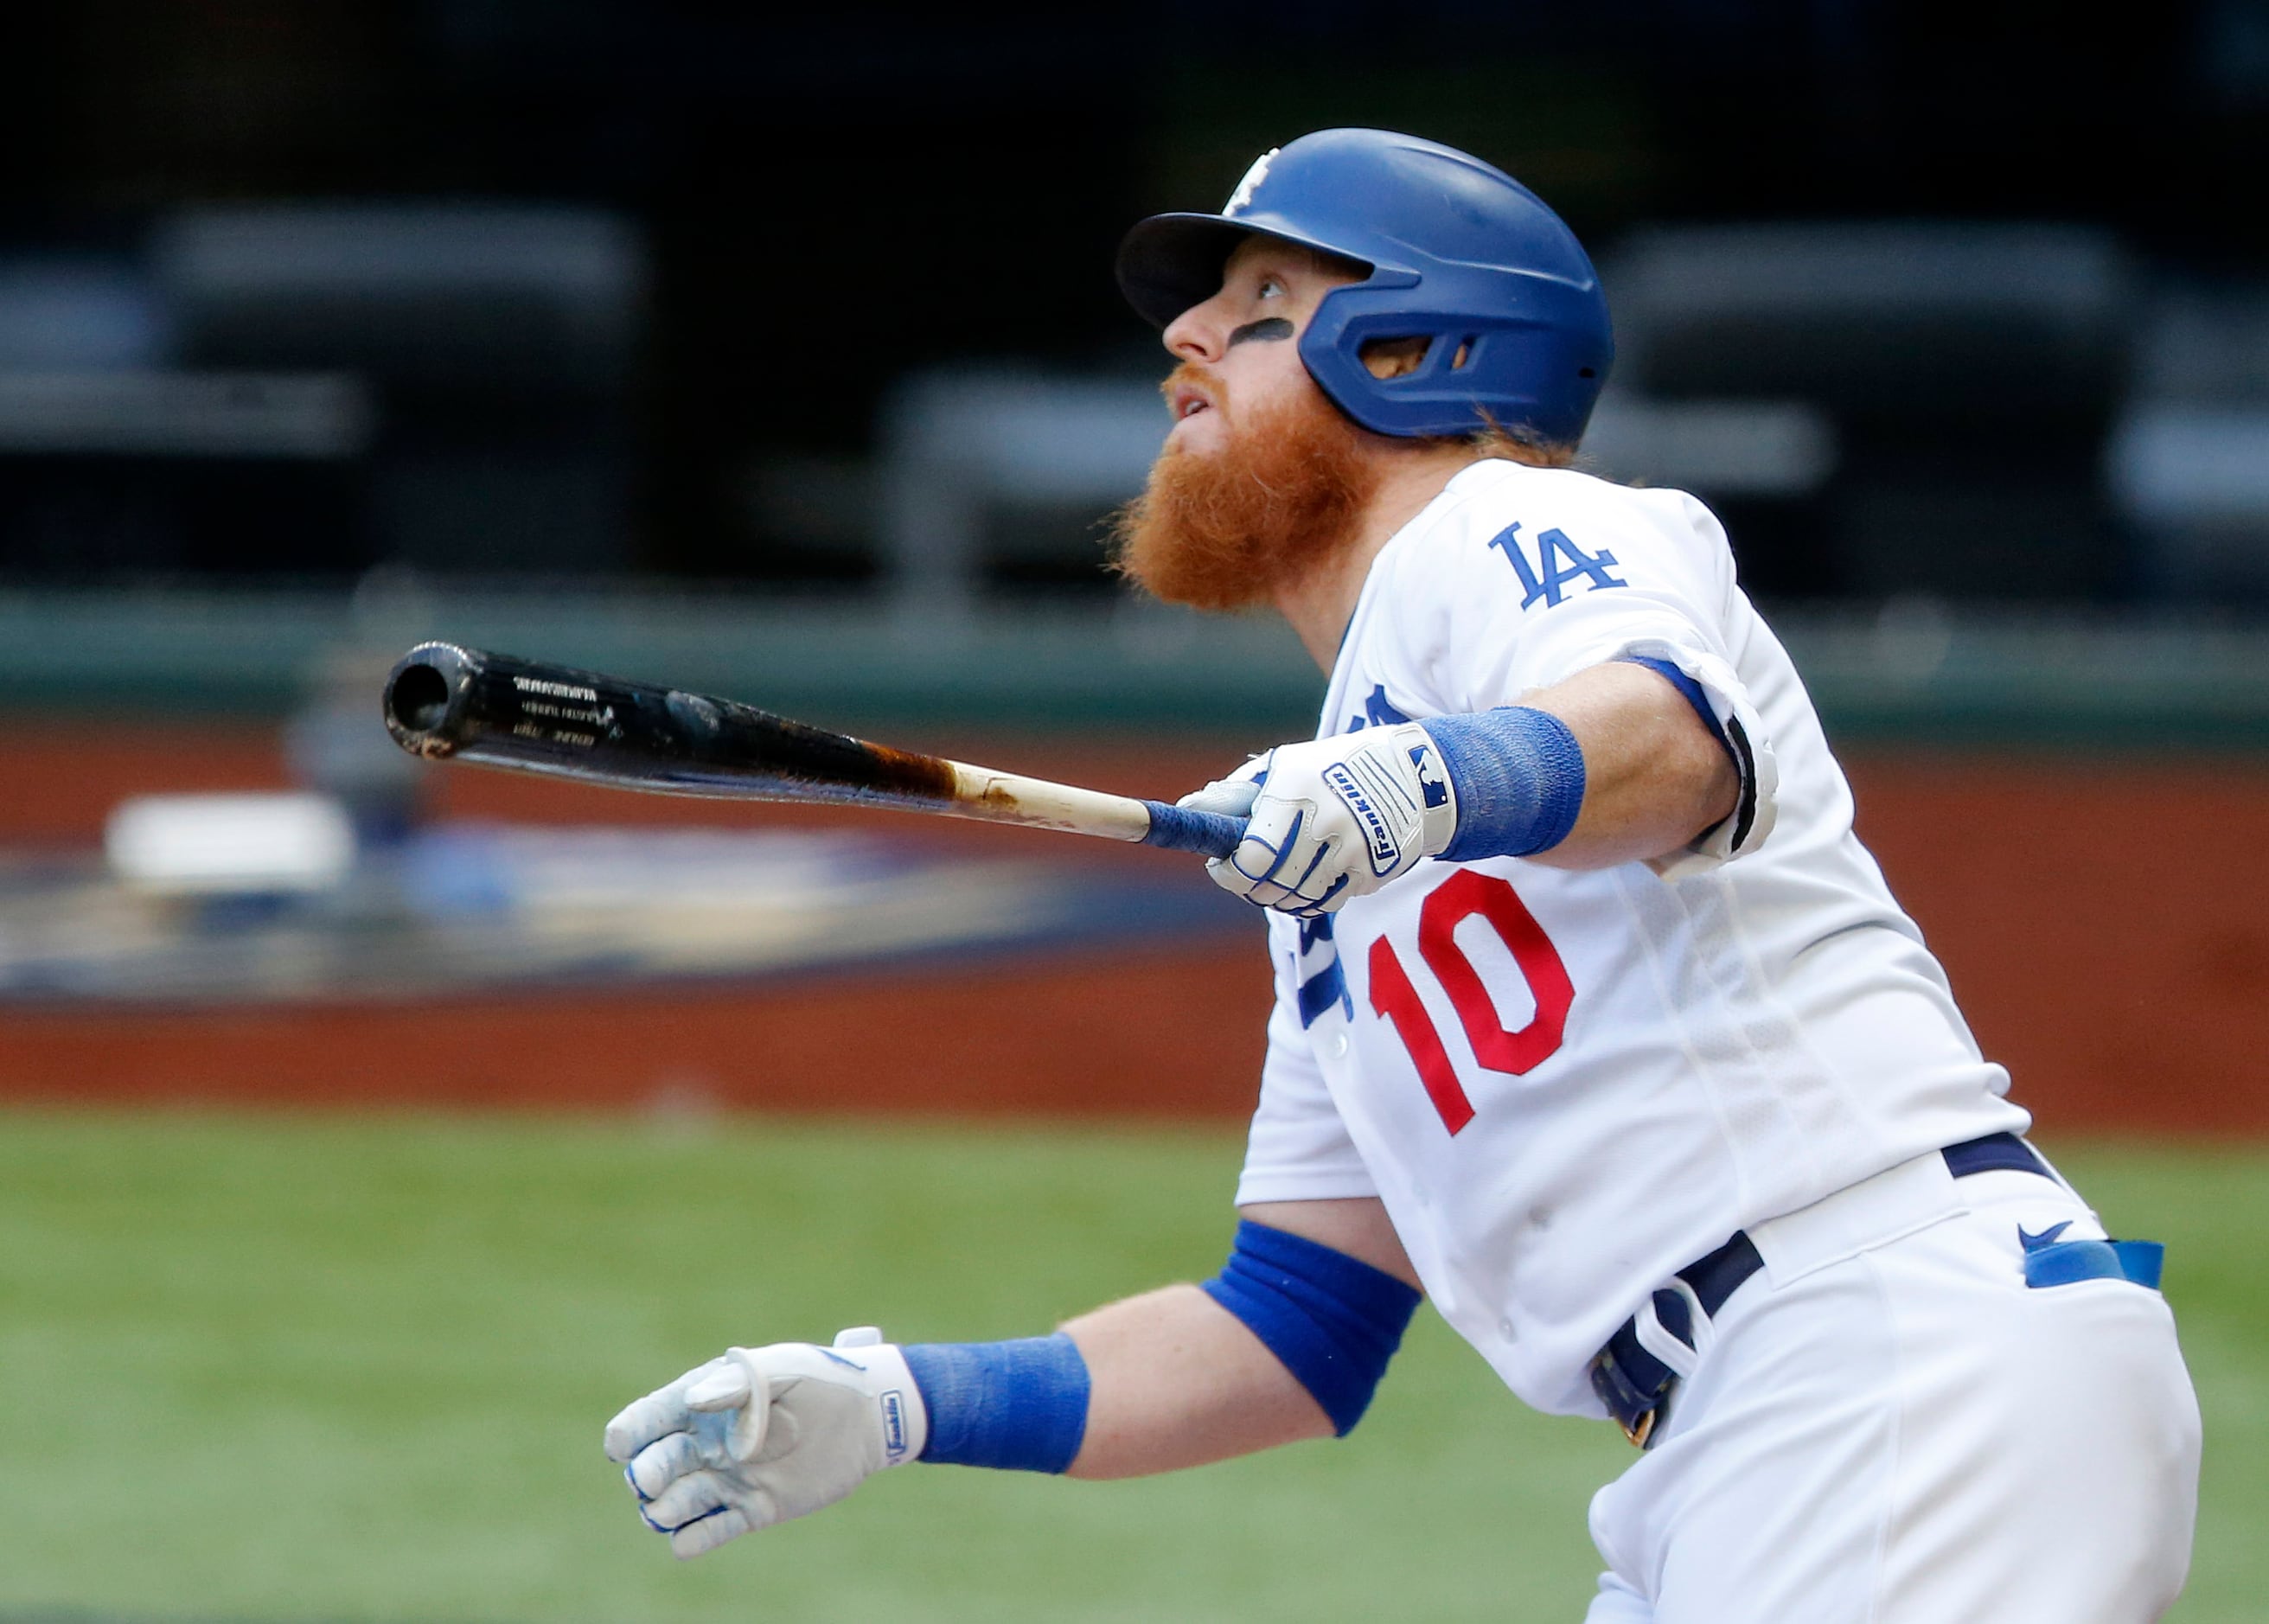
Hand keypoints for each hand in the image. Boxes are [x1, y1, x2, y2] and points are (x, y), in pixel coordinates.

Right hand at [602, 1327, 927, 1558]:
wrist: (871, 1416)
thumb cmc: (824, 1379)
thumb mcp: (783, 1369)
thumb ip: (737, 1384)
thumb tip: (692, 1400)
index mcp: (706, 1400)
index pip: (650, 1418)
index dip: (630, 1432)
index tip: (622, 1445)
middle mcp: (708, 1442)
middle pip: (655, 1464)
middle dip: (645, 1474)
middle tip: (650, 1480)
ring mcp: (728, 1478)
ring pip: (675, 1503)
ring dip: (663, 1510)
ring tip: (668, 1511)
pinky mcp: (752, 1509)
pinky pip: (711, 1531)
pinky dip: (692, 1540)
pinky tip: (685, 1541)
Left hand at [1178, 722, 1456, 915]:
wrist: (1416, 775)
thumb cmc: (1332, 769)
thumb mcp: (1285, 766)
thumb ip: (1237, 793)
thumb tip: (1189, 809)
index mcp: (1296, 790)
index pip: (1250, 855)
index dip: (1228, 871)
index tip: (1220, 864)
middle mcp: (1326, 821)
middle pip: (1270, 884)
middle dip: (1249, 887)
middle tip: (1244, 876)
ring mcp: (1353, 850)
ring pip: (1297, 899)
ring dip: (1278, 895)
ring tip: (1277, 874)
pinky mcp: (1373, 871)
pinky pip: (1327, 903)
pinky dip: (1309, 899)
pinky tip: (1308, 879)